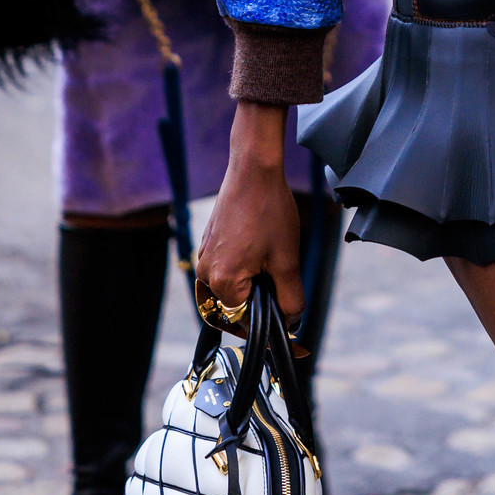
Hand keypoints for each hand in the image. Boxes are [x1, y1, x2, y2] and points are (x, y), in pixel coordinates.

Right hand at [196, 104, 304, 321]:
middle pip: (235, 305)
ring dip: (252, 280)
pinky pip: (224, 268)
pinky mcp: (206, 244)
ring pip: (230, 287)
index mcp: (221, 281)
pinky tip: (258, 244)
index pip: (244, 319)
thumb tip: (291, 323)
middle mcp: (204, 273)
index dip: (268, 315)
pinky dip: (242, 265)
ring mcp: (203, 257)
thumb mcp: (288, 261)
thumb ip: (290, 299)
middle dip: (259, 295)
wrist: (254, 171)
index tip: (283, 301)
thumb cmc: (270, 211)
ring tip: (268, 253)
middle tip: (277, 270)